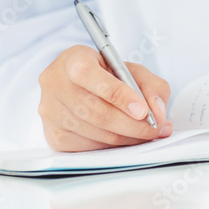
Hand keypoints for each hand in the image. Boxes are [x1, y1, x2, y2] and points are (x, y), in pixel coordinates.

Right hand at [39, 45, 171, 151]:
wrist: (76, 84)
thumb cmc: (104, 75)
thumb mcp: (130, 69)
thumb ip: (150, 86)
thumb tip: (157, 113)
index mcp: (72, 60)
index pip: (90, 76)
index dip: (119, 95)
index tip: (143, 111)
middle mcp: (55, 84)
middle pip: (97, 111)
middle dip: (132, 125)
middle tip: (157, 129)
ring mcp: (51, 112)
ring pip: (95, 133)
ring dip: (126, 138)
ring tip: (145, 134)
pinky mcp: (53, 135)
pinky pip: (88, 148)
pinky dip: (111, 146)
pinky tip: (122, 138)